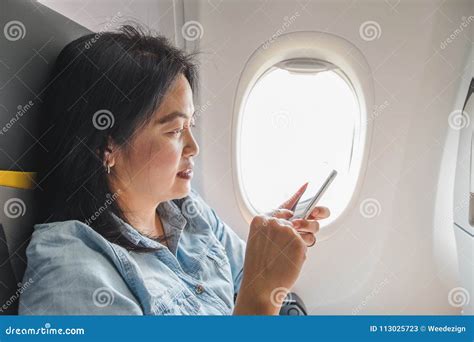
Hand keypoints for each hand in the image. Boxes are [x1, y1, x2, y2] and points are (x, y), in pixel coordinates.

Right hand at [234, 183, 329, 314]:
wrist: (261, 285)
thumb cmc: (259, 267)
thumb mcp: (258, 241)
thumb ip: (272, 228)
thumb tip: (291, 223)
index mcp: (261, 219)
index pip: (284, 206)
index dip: (297, 195)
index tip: (307, 186)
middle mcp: (274, 221)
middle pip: (297, 222)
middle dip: (298, 232)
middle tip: (288, 246)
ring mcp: (287, 230)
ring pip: (303, 233)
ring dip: (300, 243)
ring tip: (285, 255)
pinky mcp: (298, 241)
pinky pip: (305, 245)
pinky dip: (300, 254)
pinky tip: (289, 260)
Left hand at [277, 183, 330, 246]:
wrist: (264, 234)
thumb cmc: (275, 219)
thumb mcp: (284, 206)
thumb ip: (296, 197)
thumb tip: (306, 184)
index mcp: (307, 216)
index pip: (323, 213)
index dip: (321, 212)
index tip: (313, 211)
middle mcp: (307, 227)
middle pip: (317, 226)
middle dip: (308, 224)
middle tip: (297, 223)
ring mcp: (303, 238)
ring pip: (311, 237)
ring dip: (299, 235)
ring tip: (288, 231)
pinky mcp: (298, 247)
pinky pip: (303, 246)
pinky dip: (295, 241)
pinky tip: (287, 238)